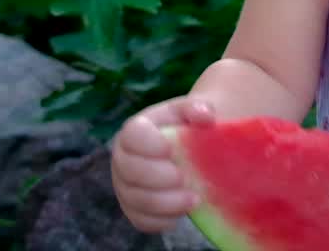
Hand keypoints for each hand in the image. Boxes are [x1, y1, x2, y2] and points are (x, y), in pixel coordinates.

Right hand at [110, 96, 215, 232]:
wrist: (189, 147)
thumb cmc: (188, 127)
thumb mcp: (193, 111)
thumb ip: (197, 108)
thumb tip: (205, 116)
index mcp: (134, 131)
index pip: (132, 136)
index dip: (149, 145)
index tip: (171, 150)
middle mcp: (123, 159)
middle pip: (130, 171)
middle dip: (158, 177)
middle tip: (184, 178)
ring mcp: (125, 186)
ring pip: (136, 199)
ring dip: (165, 203)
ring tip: (194, 199)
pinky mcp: (134, 209)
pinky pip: (141, 220)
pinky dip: (162, 220)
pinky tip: (183, 213)